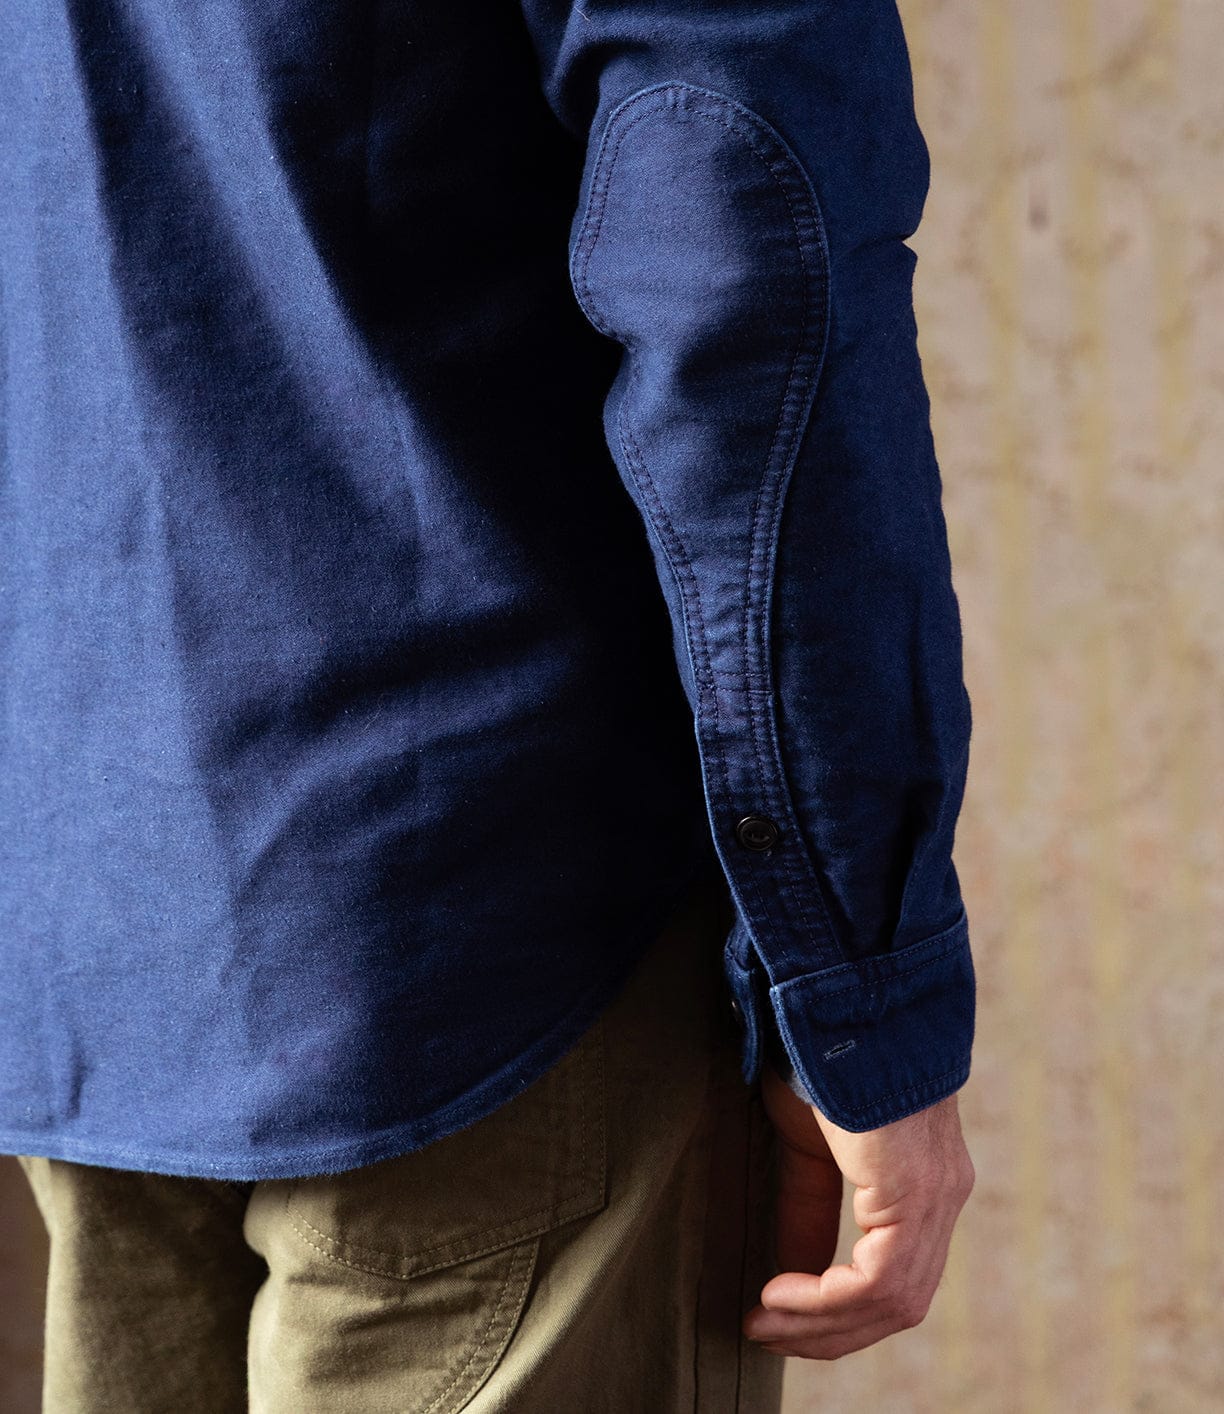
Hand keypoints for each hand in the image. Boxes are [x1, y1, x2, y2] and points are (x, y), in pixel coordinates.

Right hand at [742, 1061, 974, 1360]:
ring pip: (891, 1304)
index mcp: (923, 1183)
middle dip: (828, 1331)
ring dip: (821, 1324)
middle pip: (898, 1304)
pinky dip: (825, 1300)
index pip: (896, 1278)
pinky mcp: (915, 1195)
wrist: (839, 1002)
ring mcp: (936, 1198)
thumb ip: (808, 1211)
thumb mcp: (809, 1148)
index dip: (837, 1312)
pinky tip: (779, 1292)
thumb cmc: (822, 1059)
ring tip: (765, 1320)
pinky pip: (878, 1283)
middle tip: (765, 1333)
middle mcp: (942, 1197)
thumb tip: (791, 1276)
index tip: (773, 1318)